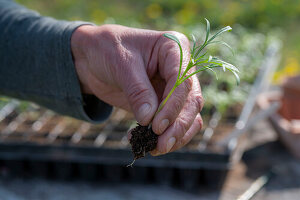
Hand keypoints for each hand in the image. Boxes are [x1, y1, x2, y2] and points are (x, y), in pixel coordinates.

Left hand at [71, 24, 202, 154]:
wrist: (93, 58)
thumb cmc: (107, 49)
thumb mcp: (121, 64)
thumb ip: (138, 91)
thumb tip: (149, 119)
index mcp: (174, 48)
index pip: (183, 81)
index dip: (173, 106)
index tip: (157, 127)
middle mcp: (180, 68)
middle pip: (191, 101)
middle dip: (178, 125)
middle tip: (161, 145)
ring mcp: (173, 87)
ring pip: (188, 116)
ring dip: (175, 135)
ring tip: (153, 148)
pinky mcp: (163, 103)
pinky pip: (172, 123)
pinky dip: (163, 136)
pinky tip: (143, 141)